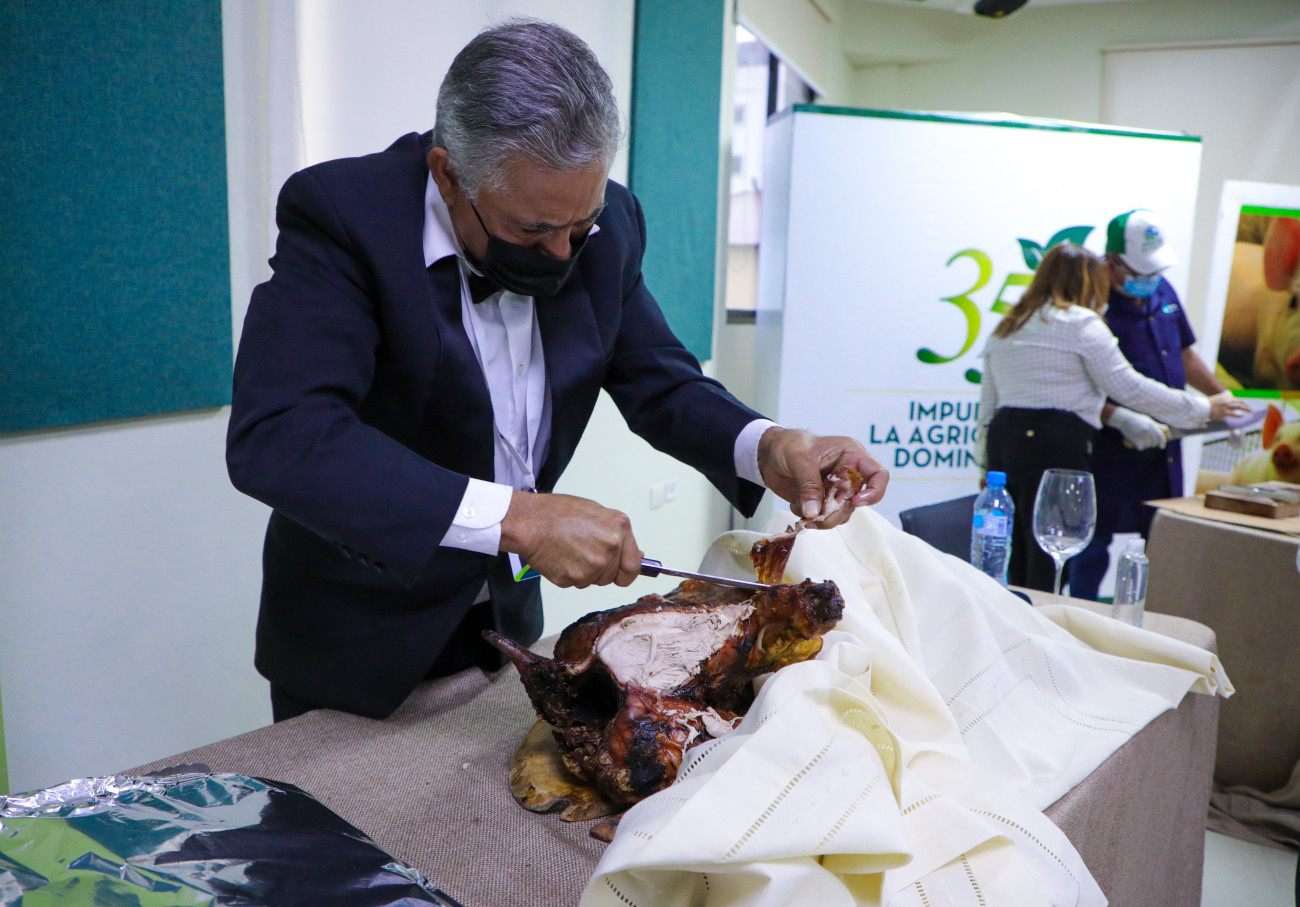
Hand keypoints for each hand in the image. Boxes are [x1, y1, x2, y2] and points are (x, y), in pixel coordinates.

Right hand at [499, 492, 641, 587]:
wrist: (530, 521)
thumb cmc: (558, 513)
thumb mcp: (596, 513)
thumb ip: (618, 534)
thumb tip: (636, 555)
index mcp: (619, 529)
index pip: (633, 566)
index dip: (627, 572)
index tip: (622, 573)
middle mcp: (610, 548)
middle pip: (611, 576)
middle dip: (600, 569)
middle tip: (582, 551)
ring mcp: (593, 566)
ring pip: (593, 580)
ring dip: (584, 572)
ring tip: (570, 550)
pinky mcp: (574, 578)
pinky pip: (576, 583)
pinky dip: (568, 574)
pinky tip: (561, 557)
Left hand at [757, 428, 887, 527]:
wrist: (767, 454)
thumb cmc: (788, 444)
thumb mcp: (799, 458)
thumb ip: (809, 485)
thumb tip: (815, 511)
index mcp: (850, 455)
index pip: (877, 475)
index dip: (874, 492)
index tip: (854, 501)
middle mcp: (847, 473)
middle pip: (857, 501)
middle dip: (838, 511)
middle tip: (818, 516)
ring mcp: (834, 489)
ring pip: (841, 513)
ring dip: (824, 518)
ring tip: (804, 512)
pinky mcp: (821, 501)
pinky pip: (824, 517)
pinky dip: (810, 517)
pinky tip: (796, 505)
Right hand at [1105, 406, 1169, 449]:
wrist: (1123, 419)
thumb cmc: (1135, 419)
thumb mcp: (1147, 420)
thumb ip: (1155, 426)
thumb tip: (1162, 432)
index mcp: (1153, 426)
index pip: (1161, 436)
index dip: (1163, 442)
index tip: (1162, 447)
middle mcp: (1149, 431)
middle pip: (1155, 442)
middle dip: (1153, 444)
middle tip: (1147, 442)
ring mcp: (1143, 435)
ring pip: (1148, 446)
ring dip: (1145, 445)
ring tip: (1140, 439)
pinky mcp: (1136, 440)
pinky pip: (1141, 448)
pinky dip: (1139, 447)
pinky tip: (1136, 443)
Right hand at [1207, 391, 1249, 420]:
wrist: (1203, 408)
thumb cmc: (1209, 403)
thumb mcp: (1217, 398)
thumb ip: (1224, 397)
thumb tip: (1230, 395)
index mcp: (1225, 397)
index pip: (1237, 400)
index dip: (1243, 403)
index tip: (1245, 405)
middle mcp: (1227, 401)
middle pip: (1239, 403)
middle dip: (1246, 406)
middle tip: (1249, 409)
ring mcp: (1226, 407)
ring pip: (1238, 408)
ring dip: (1245, 409)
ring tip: (1248, 411)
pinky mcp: (1224, 413)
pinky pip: (1233, 414)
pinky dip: (1238, 415)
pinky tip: (1241, 416)